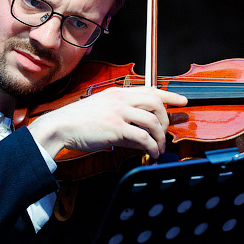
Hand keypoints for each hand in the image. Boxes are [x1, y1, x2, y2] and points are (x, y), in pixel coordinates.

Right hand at [27, 87, 187, 159]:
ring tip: (159, 147)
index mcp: (117, 93)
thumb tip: (143, 132)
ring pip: (152, 121)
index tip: (182, 101)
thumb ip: (125, 118)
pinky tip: (151, 153)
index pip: (150, 89)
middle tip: (166, 132)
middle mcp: (120, 99)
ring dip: (160, 137)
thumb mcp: (104, 112)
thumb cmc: (79, 121)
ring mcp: (118, 113)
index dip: (169, 95)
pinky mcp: (116, 128)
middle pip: (155, 103)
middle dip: (166, 119)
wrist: (60, 127)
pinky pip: (143, 137)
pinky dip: (151, 147)